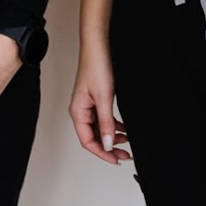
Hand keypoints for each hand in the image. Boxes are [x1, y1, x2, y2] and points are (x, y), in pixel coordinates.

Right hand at [69, 46, 129, 164]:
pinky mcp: (97, 98)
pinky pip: (104, 118)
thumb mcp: (104, 98)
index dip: (102, 153)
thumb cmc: (96, 66)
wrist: (99, 45)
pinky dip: (114, 125)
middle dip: (109, 147)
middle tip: (125, 155)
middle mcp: (81, 110)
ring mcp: (89, 105)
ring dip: (113, 136)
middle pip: (94, 137)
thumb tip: (107, 144)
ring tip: (127, 142)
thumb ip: (106, 122)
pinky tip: (124, 128)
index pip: (88, 141)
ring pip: (100, 128)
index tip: (115, 160)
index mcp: (78, 112)